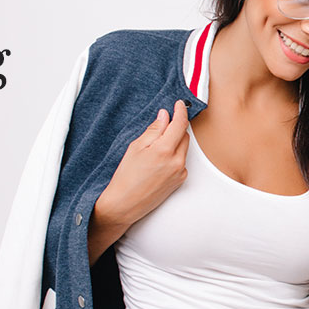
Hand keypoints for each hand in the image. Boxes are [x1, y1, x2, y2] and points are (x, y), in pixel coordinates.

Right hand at [91, 100, 189, 234]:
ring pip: (184, 147)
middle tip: (162, 126)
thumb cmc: (126, 177)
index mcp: (164, 150)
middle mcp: (177, 161)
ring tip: (156, 147)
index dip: (181, 111)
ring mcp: (180, 172)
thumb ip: (153, 130)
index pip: (179, 124)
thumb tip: (164, 116)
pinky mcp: (180, 180)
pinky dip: (174, 155)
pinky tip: (159, 162)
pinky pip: (182, 161)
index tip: (179, 104)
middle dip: (175, 127)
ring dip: (175, 141)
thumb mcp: (135, 148)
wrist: (125, 204)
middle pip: (184, 135)